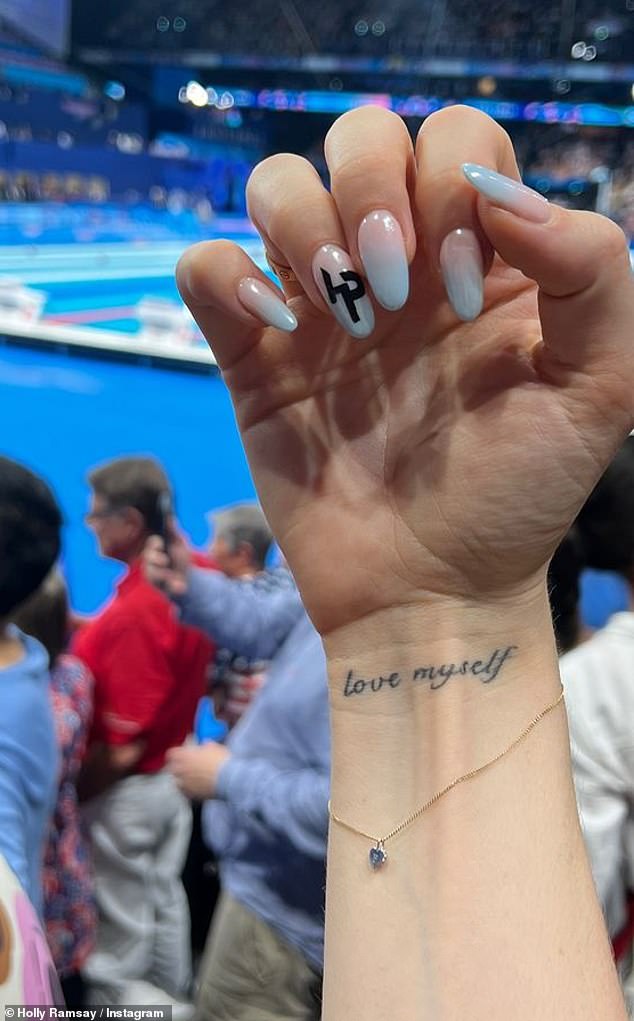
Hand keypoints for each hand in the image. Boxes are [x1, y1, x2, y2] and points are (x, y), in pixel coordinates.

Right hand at [143, 524, 191, 597]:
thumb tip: (170, 516)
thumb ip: (174, 532)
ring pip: (154, 573)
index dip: (155, 543)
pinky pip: (164, 586)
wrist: (188, 578)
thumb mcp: (180, 543)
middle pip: (148, 558)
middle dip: (156, 558)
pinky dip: (174, 586)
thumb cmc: (181, 558)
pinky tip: (181, 586)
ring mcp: (154, 574)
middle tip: (165, 560)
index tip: (160, 542)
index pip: (152, 543)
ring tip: (175, 576)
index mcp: (156, 547)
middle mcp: (151, 560)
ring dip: (165, 575)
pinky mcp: (159, 586)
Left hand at [166, 742, 230, 799]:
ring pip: (177, 780)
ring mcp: (184, 783)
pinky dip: (189, 788)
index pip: (172, 753)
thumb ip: (204, 745)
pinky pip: (185, 791)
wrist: (228, 779)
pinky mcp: (190, 794)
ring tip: (193, 777)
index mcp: (184, 755)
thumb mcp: (213, 747)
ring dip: (183, 778)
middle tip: (188, 765)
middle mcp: (180, 769)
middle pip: (172, 767)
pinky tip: (197, 786)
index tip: (182, 753)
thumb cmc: (221, 761)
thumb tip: (205, 745)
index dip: (177, 753)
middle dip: (179, 766)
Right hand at [176, 106, 633, 638]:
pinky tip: (271, 328)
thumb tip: (504, 193)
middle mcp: (397, 266)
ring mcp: (319, 307)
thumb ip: (591, 271)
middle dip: (370, 189)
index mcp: (479, 257)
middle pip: (360, 136)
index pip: (457, 141)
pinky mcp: (254, 356)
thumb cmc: (518, 494)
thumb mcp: (600, 385)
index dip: (454, 187)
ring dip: (303, 226)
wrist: (431, 591)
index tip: (463, 295)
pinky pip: (206, 266)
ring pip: (275, 184)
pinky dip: (224, 276)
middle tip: (388, 291)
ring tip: (338, 312)